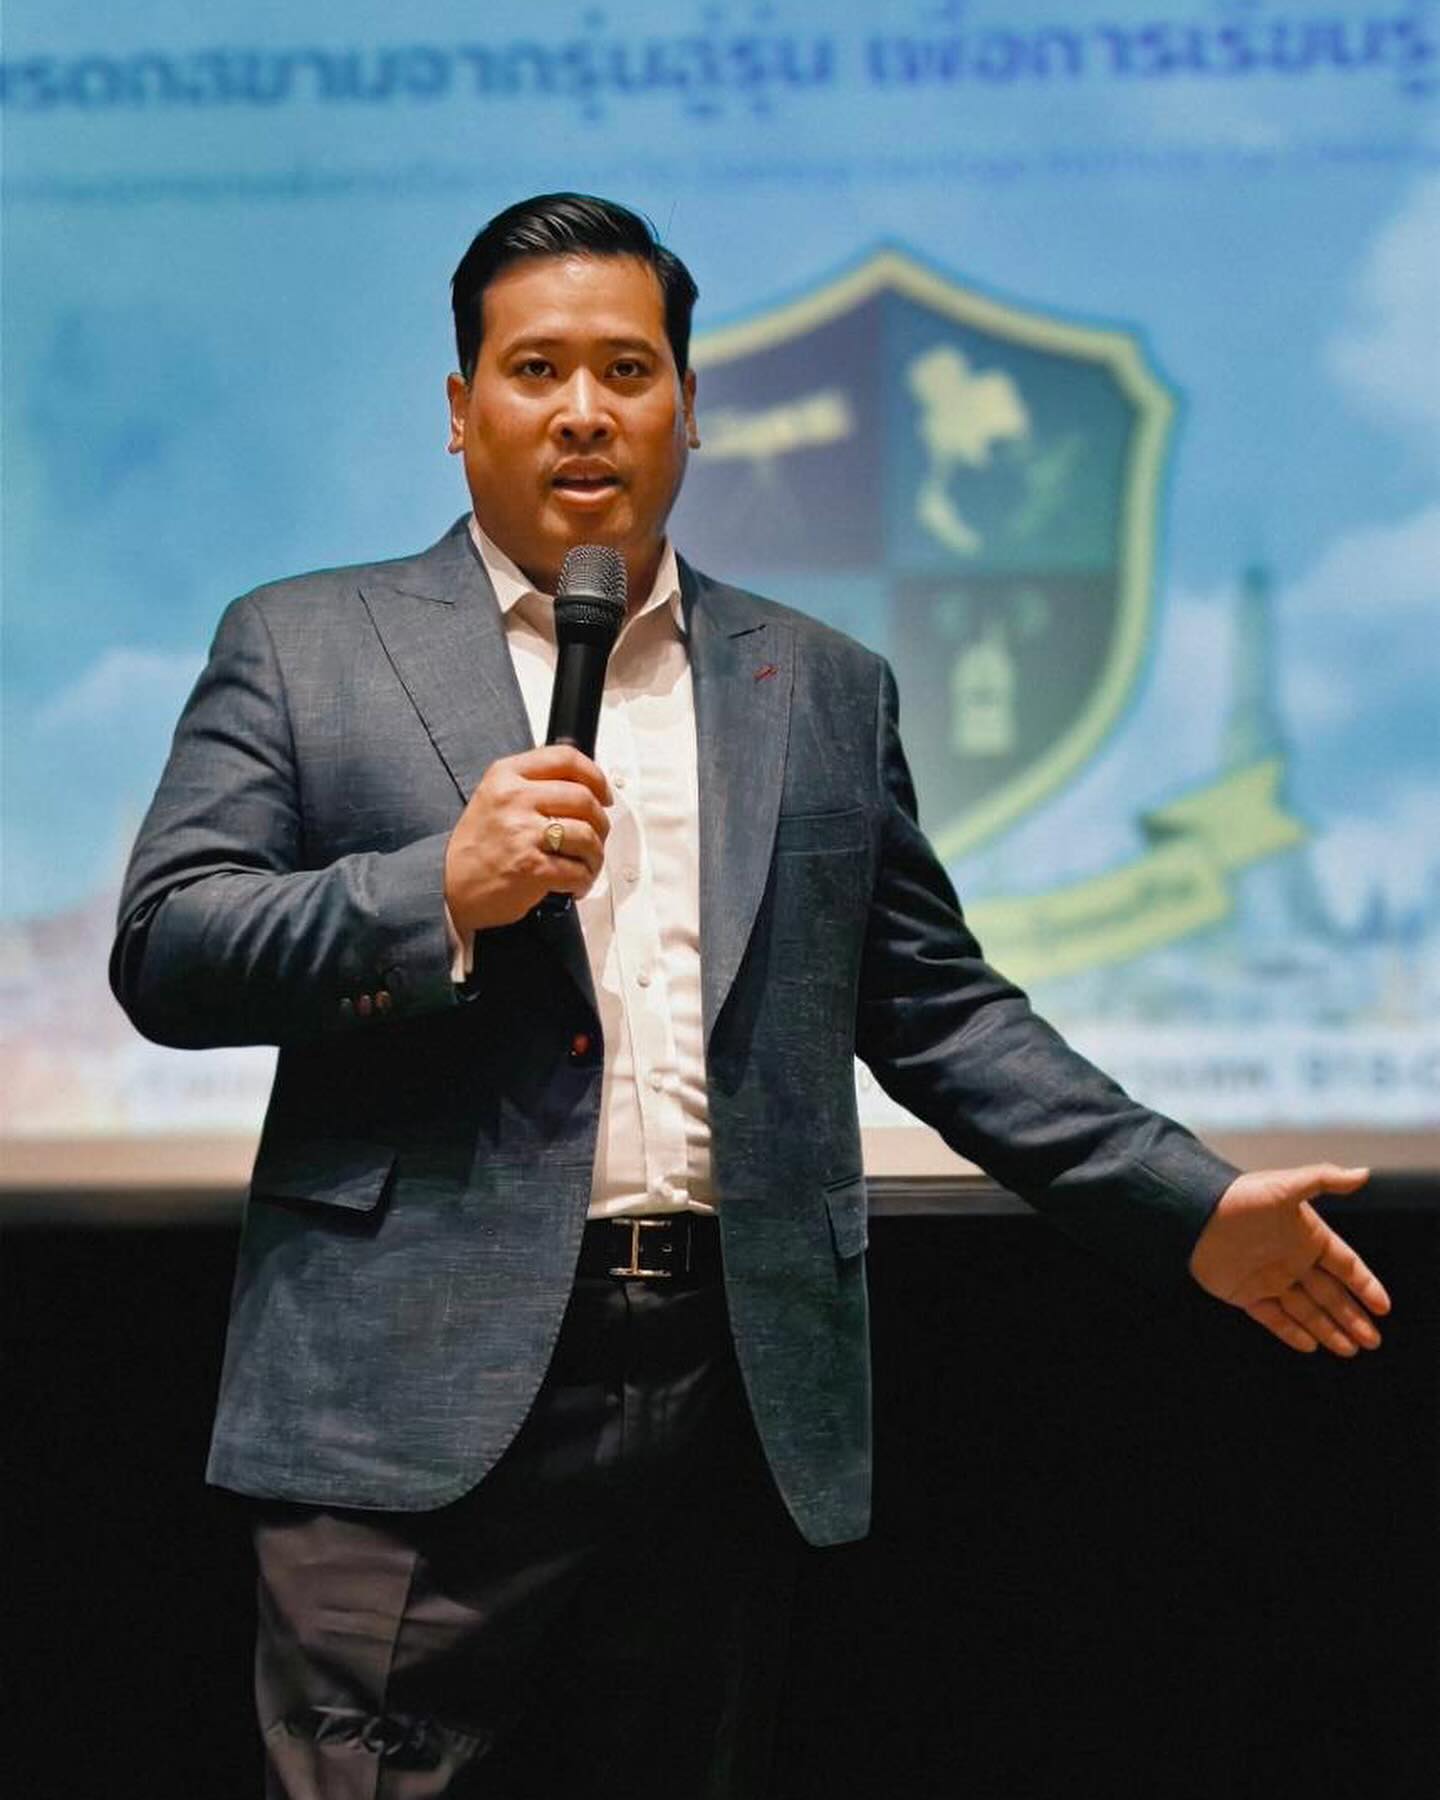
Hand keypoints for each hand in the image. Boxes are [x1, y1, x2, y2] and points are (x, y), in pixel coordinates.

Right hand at [444, 745, 611, 932]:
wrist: (449, 885)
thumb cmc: (477, 846)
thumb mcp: (494, 797)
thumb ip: (533, 784)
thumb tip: (584, 785)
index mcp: (506, 775)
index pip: (565, 758)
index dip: (595, 776)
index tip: (603, 793)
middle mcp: (514, 798)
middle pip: (584, 798)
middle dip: (600, 822)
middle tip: (596, 836)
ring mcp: (523, 833)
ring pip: (587, 835)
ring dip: (595, 855)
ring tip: (584, 864)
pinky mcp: (532, 867)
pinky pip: (578, 870)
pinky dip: (583, 880)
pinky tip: (573, 883)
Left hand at [1188, 1165, 1389, 1355]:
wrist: (1193, 1211)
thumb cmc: (1241, 1196)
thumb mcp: (1285, 1185)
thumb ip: (1324, 1179)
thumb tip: (1364, 1173)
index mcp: (1307, 1237)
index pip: (1346, 1266)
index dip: (1366, 1286)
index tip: (1384, 1307)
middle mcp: (1293, 1260)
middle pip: (1331, 1295)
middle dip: (1353, 1318)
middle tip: (1374, 1341)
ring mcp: (1270, 1278)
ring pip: (1307, 1311)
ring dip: (1329, 1330)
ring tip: (1352, 1350)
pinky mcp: (1246, 1293)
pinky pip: (1274, 1317)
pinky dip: (1292, 1332)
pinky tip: (1311, 1345)